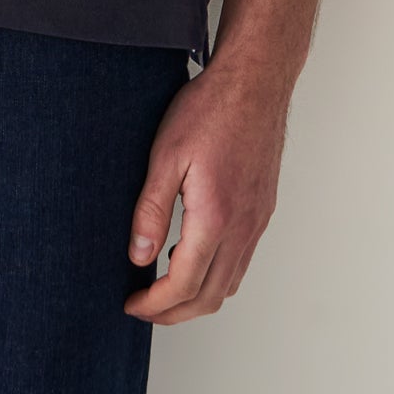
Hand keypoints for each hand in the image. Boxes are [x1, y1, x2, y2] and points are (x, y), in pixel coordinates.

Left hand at [122, 57, 289, 324]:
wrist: (255, 81)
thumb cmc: (211, 109)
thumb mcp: (166, 155)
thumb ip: (151, 210)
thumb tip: (138, 256)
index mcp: (216, 218)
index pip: (184, 285)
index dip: (154, 304)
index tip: (132, 303)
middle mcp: (242, 227)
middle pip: (210, 297)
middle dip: (173, 313)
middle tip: (144, 307)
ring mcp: (257, 220)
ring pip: (230, 283)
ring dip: (196, 298)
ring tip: (164, 287)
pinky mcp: (262, 209)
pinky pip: (241, 262)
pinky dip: (216, 275)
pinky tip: (194, 257)